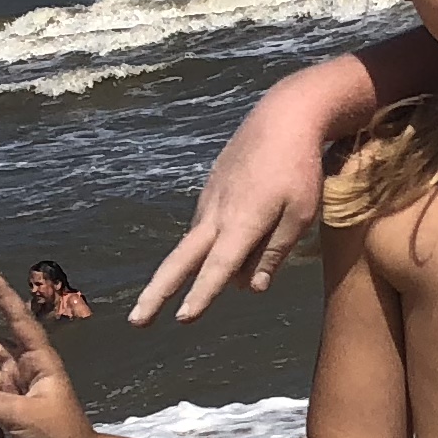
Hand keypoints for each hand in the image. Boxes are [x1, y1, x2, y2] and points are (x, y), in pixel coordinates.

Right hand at [130, 95, 330, 324]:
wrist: (283, 116)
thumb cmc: (300, 168)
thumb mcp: (301, 215)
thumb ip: (274, 253)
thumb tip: (252, 288)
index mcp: (241, 224)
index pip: (217, 269)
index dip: (200, 296)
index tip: (182, 320)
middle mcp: (216, 214)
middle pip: (180, 260)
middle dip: (157, 293)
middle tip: (135, 321)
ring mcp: (209, 199)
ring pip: (196, 245)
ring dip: (184, 272)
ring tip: (176, 293)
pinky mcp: (210, 188)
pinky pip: (205, 226)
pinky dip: (207, 245)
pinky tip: (218, 250)